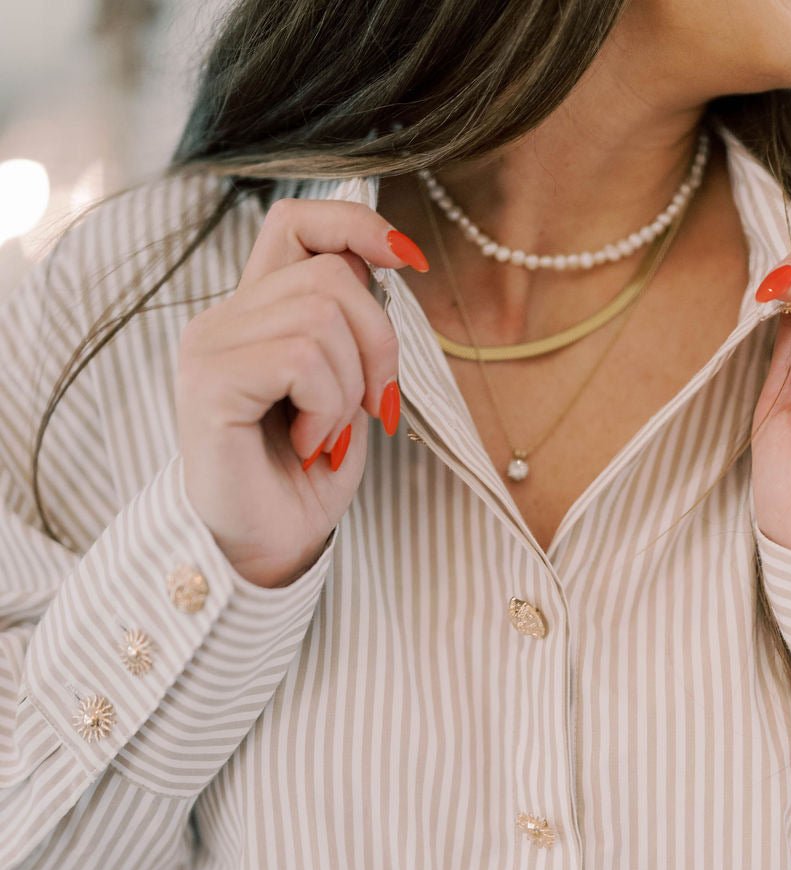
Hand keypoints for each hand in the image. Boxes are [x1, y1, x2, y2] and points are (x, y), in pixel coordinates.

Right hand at [174, 197, 428, 587]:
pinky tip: (307, 445)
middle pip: (330, 275)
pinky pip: (301, 358)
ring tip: (327, 435)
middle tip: (372, 408)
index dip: (357, 225)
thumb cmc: (305, 478)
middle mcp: (222, 320)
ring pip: (321, 315)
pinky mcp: (209, 384)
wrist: (267, 551)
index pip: (297, 223)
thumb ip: (352, 327)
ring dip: (349, 387)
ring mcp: (209, 348)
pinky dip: (325, 407)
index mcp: (254, 314)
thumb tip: (393, 262)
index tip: (407, 262)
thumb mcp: (345, 390)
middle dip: (378, 343)